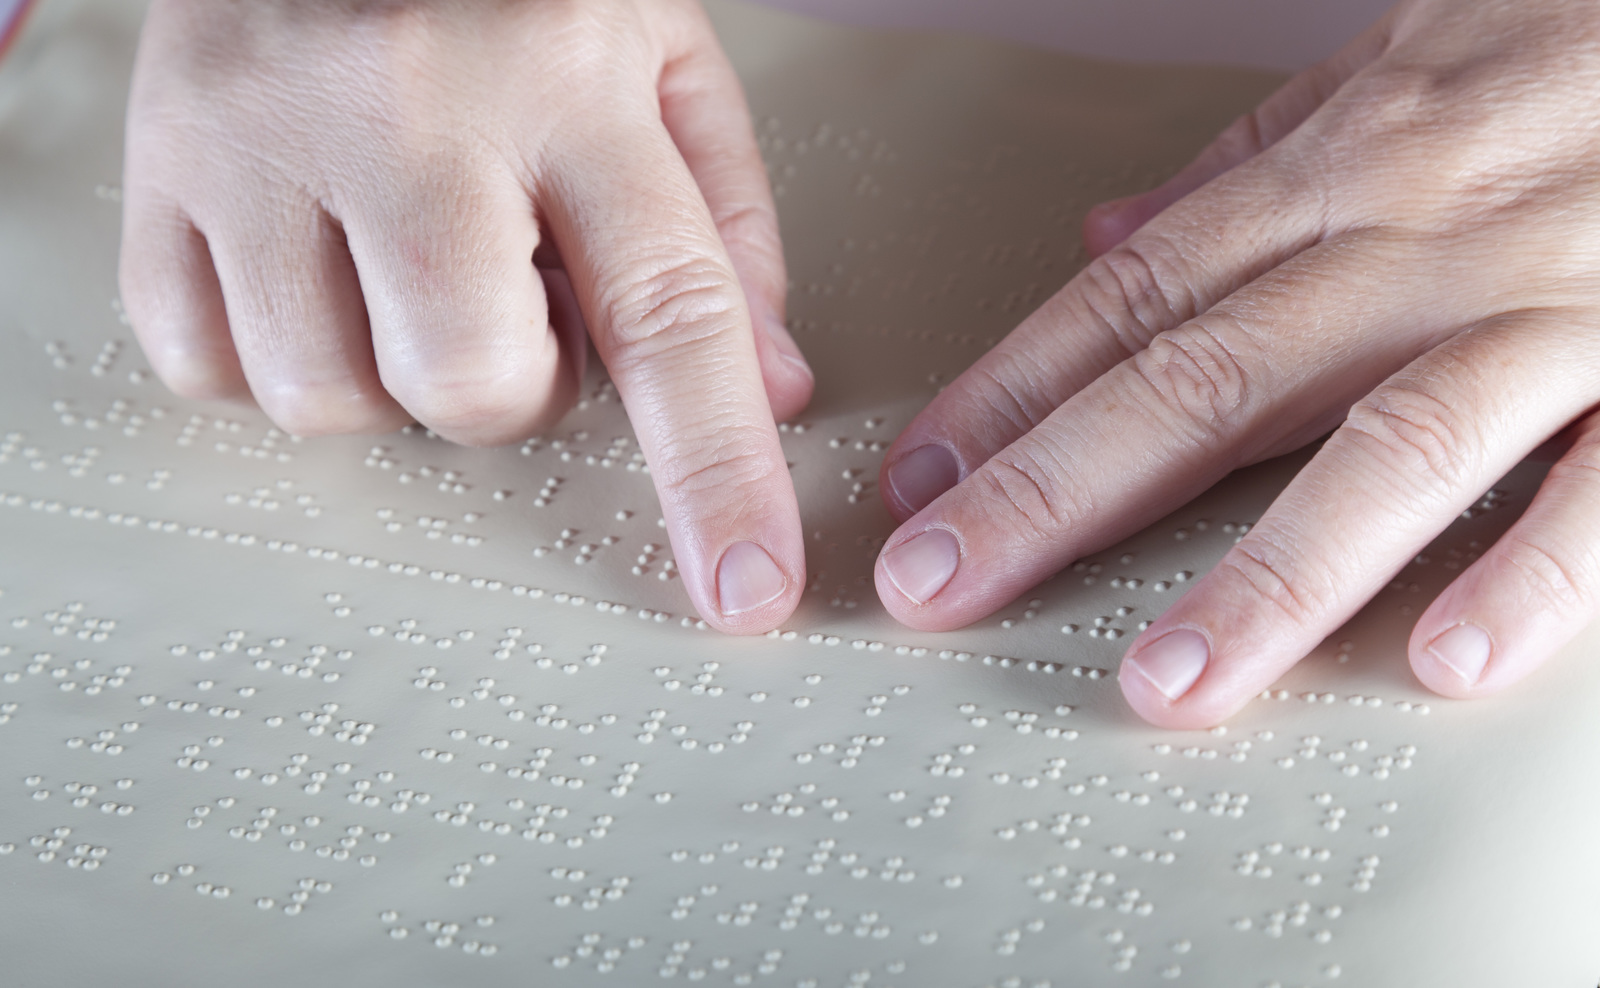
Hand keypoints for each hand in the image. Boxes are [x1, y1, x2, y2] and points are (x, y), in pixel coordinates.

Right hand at [119, 0, 812, 632]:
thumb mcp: (660, 59)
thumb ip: (729, 224)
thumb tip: (767, 386)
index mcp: (567, 77)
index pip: (667, 313)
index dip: (715, 473)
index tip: (743, 591)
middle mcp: (405, 107)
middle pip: (471, 387)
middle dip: (515, 389)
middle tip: (512, 295)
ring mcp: (260, 137)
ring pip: (329, 399)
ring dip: (395, 374)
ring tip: (410, 263)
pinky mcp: (156, 166)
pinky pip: (204, 368)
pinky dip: (274, 359)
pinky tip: (319, 270)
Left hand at [872, 0, 1599, 726]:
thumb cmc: (1576, 45)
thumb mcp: (1399, 65)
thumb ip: (1248, 162)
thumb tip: (1106, 237)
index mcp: (1344, 174)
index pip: (1134, 300)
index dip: (1011, 395)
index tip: (916, 487)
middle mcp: (1423, 240)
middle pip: (1207, 375)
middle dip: (1058, 492)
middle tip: (943, 590)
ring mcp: (1552, 306)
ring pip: (1388, 440)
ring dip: (1268, 571)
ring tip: (1166, 683)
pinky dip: (1531, 569)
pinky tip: (1440, 658)